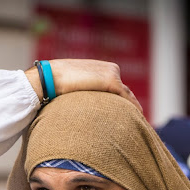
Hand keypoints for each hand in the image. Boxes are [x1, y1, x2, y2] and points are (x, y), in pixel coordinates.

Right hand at [25, 59, 142, 112]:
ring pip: (127, 94)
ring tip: (139, 122)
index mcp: (102, 67)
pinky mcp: (111, 81)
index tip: (128, 113)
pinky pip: (127, 97)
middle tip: (138, 120)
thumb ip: (86, 91)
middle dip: (130, 104)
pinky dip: (133, 107)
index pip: (118, 87)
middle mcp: (110, 68)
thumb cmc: (56, 84)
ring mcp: (112, 74)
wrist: (50, 78)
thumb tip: (87, 107)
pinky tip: (139, 117)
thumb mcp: (75, 86)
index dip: (123, 101)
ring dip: (133, 108)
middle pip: (124, 91)